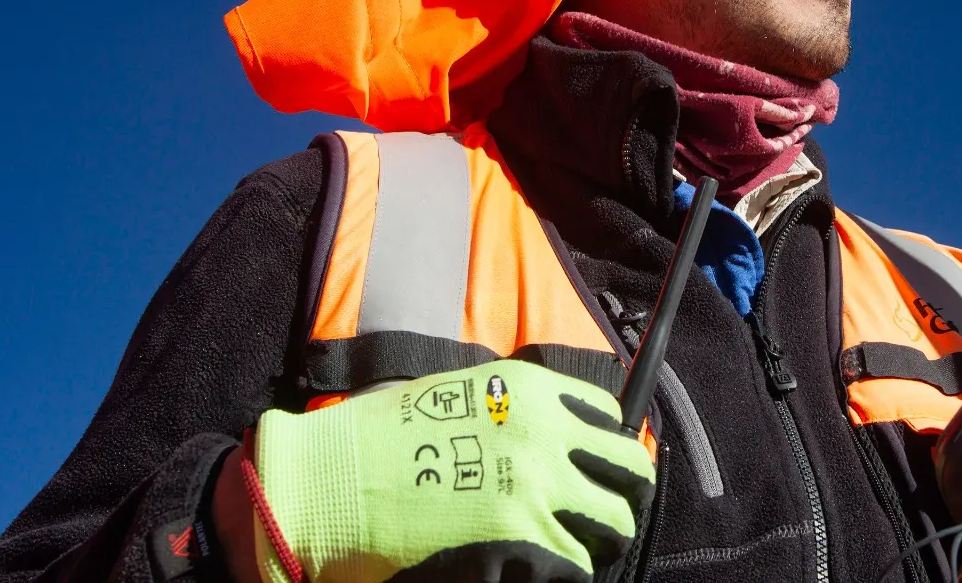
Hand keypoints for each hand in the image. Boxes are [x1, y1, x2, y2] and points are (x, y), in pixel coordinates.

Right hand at [243, 359, 655, 582]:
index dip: (606, 452)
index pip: (612, 422)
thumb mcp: (458, 397)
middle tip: (597, 519)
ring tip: (569, 550)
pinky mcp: (520, 546)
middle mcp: (547, 439)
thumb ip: (516, 414)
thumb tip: (559, 439)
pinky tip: (535, 569)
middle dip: (618, 499)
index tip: (594, 472)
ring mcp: (537, 495)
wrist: (330, 483)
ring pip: (612, 530)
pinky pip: (573, 570)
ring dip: (594, 542)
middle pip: (631, 474)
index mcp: (533, 395)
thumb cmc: (379, 440)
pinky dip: (561, 573)